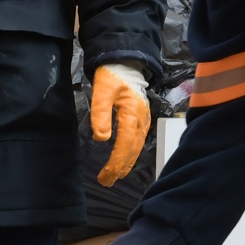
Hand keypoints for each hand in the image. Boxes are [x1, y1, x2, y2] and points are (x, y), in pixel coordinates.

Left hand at [89, 63, 152, 186]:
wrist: (126, 63)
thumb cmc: (112, 75)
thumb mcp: (102, 90)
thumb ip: (100, 113)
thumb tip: (101, 138)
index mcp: (132, 113)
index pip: (125, 144)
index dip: (116, 161)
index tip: (106, 175)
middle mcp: (141, 120)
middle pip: (132, 149)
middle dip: (120, 168)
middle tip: (107, 182)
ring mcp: (144, 120)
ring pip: (137, 147)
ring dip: (126, 163)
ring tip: (115, 177)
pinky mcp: (142, 120)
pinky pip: (139, 141)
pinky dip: (132, 154)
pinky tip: (125, 161)